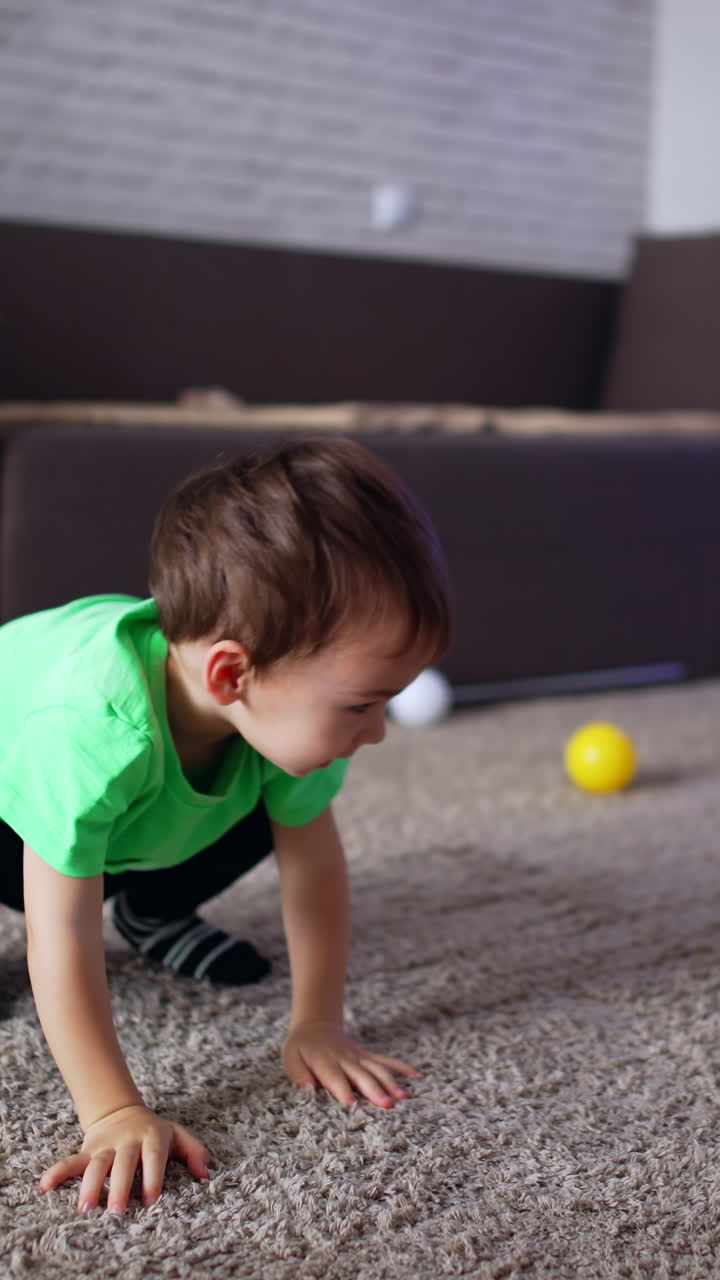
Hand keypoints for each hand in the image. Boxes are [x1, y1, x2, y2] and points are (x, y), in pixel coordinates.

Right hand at [39, 1103, 210, 1213]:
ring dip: (90, 1185)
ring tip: (86, 1208)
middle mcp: (127, 1142)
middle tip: (118, 1210)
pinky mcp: (87, 1151)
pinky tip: (45, 1185)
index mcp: (151, 1138)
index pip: (153, 1158)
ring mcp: (105, 1146)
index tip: (151, 1200)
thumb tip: (205, 1173)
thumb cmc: (154, 1133)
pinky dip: (58, 1172)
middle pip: (123, 1164)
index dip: (152, 1177)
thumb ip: (195, 1151)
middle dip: (120, 1186)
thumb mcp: (177, 1135)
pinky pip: (71, 1161)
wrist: (121, 1112)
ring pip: (96, 1165)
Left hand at [283, 1021, 421, 1108]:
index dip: (342, 1089)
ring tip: (404, 1097)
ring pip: (377, 1069)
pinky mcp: (368, 1056)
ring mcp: (359, 1057)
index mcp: (324, 1062)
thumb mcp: (290, 1058)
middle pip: (361, 1076)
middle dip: (374, 1090)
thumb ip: (298, 1074)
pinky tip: (419, 1076)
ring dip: (391, 1082)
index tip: (351, 1103)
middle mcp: (345, 1059)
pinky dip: (403, 1068)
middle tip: (387, 1105)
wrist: (315, 1026)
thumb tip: (307, 1088)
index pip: (334, 1077)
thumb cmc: (301, 1049)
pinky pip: (387, 1061)